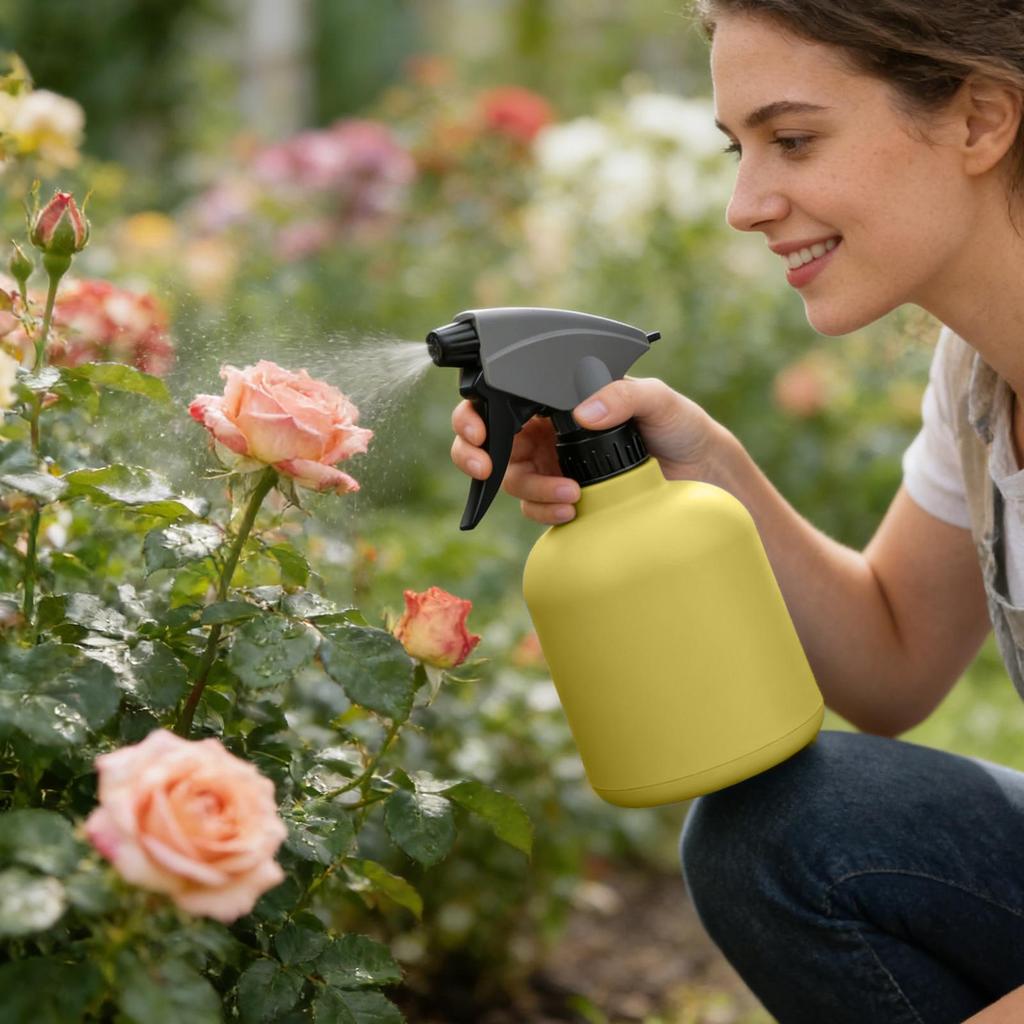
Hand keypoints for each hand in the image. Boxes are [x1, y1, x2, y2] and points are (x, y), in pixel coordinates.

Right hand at [450, 376, 726, 524]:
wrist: (704, 475)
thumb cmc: (680, 426)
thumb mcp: (657, 399)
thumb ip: (623, 395)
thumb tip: (583, 412)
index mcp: (558, 398)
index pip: (502, 399)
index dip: (475, 413)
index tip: (477, 428)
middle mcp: (547, 431)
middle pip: (489, 440)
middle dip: (472, 452)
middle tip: (482, 464)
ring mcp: (553, 467)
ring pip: (511, 479)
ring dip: (529, 488)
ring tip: (568, 494)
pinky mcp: (564, 500)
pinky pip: (535, 509)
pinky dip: (544, 511)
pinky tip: (570, 510)